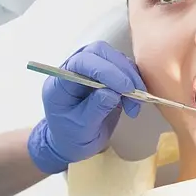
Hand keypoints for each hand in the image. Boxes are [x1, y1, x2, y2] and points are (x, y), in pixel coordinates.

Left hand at [28, 41, 146, 173]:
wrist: (73, 143)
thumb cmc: (72, 137)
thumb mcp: (82, 129)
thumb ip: (96, 109)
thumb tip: (113, 92)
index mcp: (61, 82)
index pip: (81, 62)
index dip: (104, 70)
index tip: (124, 88)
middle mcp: (74, 69)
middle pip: (99, 52)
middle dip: (121, 70)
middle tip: (134, 93)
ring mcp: (90, 69)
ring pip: (114, 58)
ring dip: (130, 77)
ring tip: (134, 105)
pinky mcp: (106, 75)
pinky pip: (123, 68)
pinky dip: (134, 82)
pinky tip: (134, 103)